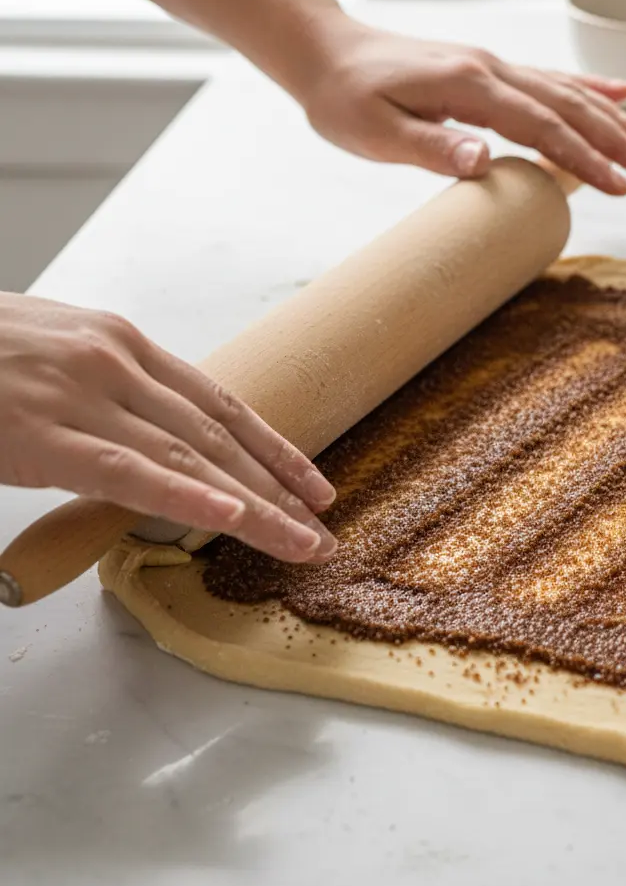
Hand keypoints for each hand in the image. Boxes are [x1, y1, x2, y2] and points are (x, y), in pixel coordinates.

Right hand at [0, 293, 337, 562]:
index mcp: (123, 344)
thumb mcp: (55, 354)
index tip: (313, 482)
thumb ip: (108, 392)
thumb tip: (147, 436)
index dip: (274, 447)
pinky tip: (232, 519)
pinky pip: (129, 472)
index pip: (221, 403)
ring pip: (193, 459)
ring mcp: (83, 395)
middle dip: (280, 486)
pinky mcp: (42, 433)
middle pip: (220, 436)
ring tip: (301, 541)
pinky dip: (185, 497)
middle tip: (322, 525)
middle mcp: (117, 362)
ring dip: (257, 505)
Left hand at [299, 16, 625, 195]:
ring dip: (616, 120)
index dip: (586, 160)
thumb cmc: (345, 99)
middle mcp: (492, 70)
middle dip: (621, 141)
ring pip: (570, 93)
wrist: (326, 54)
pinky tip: (620, 93)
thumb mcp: (376, 132)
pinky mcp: (489, 72)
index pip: (544, 127)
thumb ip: (432, 146)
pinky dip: (590, 88)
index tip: (622, 187)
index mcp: (470, 87)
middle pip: (572, 107)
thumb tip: (485, 162)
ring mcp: (494, 67)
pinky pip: (551, 79)